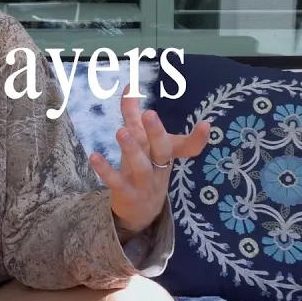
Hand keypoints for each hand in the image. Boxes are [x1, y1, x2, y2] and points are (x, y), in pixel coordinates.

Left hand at [88, 86, 209, 235]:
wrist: (140, 214)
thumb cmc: (143, 170)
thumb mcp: (141, 142)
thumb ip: (133, 115)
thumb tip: (129, 86)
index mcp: (164, 155)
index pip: (186, 147)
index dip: (197, 139)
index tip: (206, 125)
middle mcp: (158, 168)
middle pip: (162, 151)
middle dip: (157, 133)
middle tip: (150, 114)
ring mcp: (144, 184)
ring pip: (142, 167)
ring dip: (132, 150)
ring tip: (122, 132)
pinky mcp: (127, 195)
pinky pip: (117, 182)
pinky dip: (106, 170)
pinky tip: (94, 156)